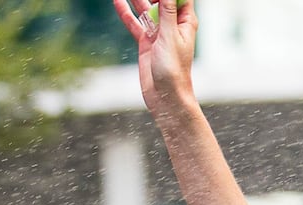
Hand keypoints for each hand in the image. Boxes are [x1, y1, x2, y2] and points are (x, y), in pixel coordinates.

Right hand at [113, 0, 198, 118]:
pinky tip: (117, 1)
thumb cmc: (174, 70)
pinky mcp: (146, 42)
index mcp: (185, 22)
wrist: (165, 96)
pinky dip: (126, 12)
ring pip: (146, 9)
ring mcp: (158, 33)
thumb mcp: (170, 36)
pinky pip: (135, 23)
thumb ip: (168, 11)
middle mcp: (173, 25)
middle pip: (161, 0)